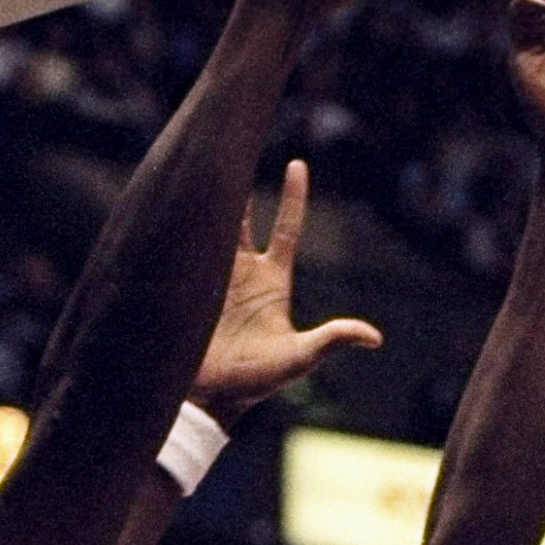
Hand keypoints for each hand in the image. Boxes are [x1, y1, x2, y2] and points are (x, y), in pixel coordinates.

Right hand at [192, 160, 381, 428]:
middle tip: (238, 144)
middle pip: (244, 216)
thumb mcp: (298, 359)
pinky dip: (179, 227)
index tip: (297, 163)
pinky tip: (170, 199)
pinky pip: (184, 250)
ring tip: (201, 161)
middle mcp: (244, 273)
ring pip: (211, 227)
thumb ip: (331, 340)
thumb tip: (373, 337)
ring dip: (207, 198)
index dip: (294, 197)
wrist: (207, 400)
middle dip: (242, 183)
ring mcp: (214, 279)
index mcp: (272, 281)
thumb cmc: (254, 382)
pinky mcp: (186, 288)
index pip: (287, 228)